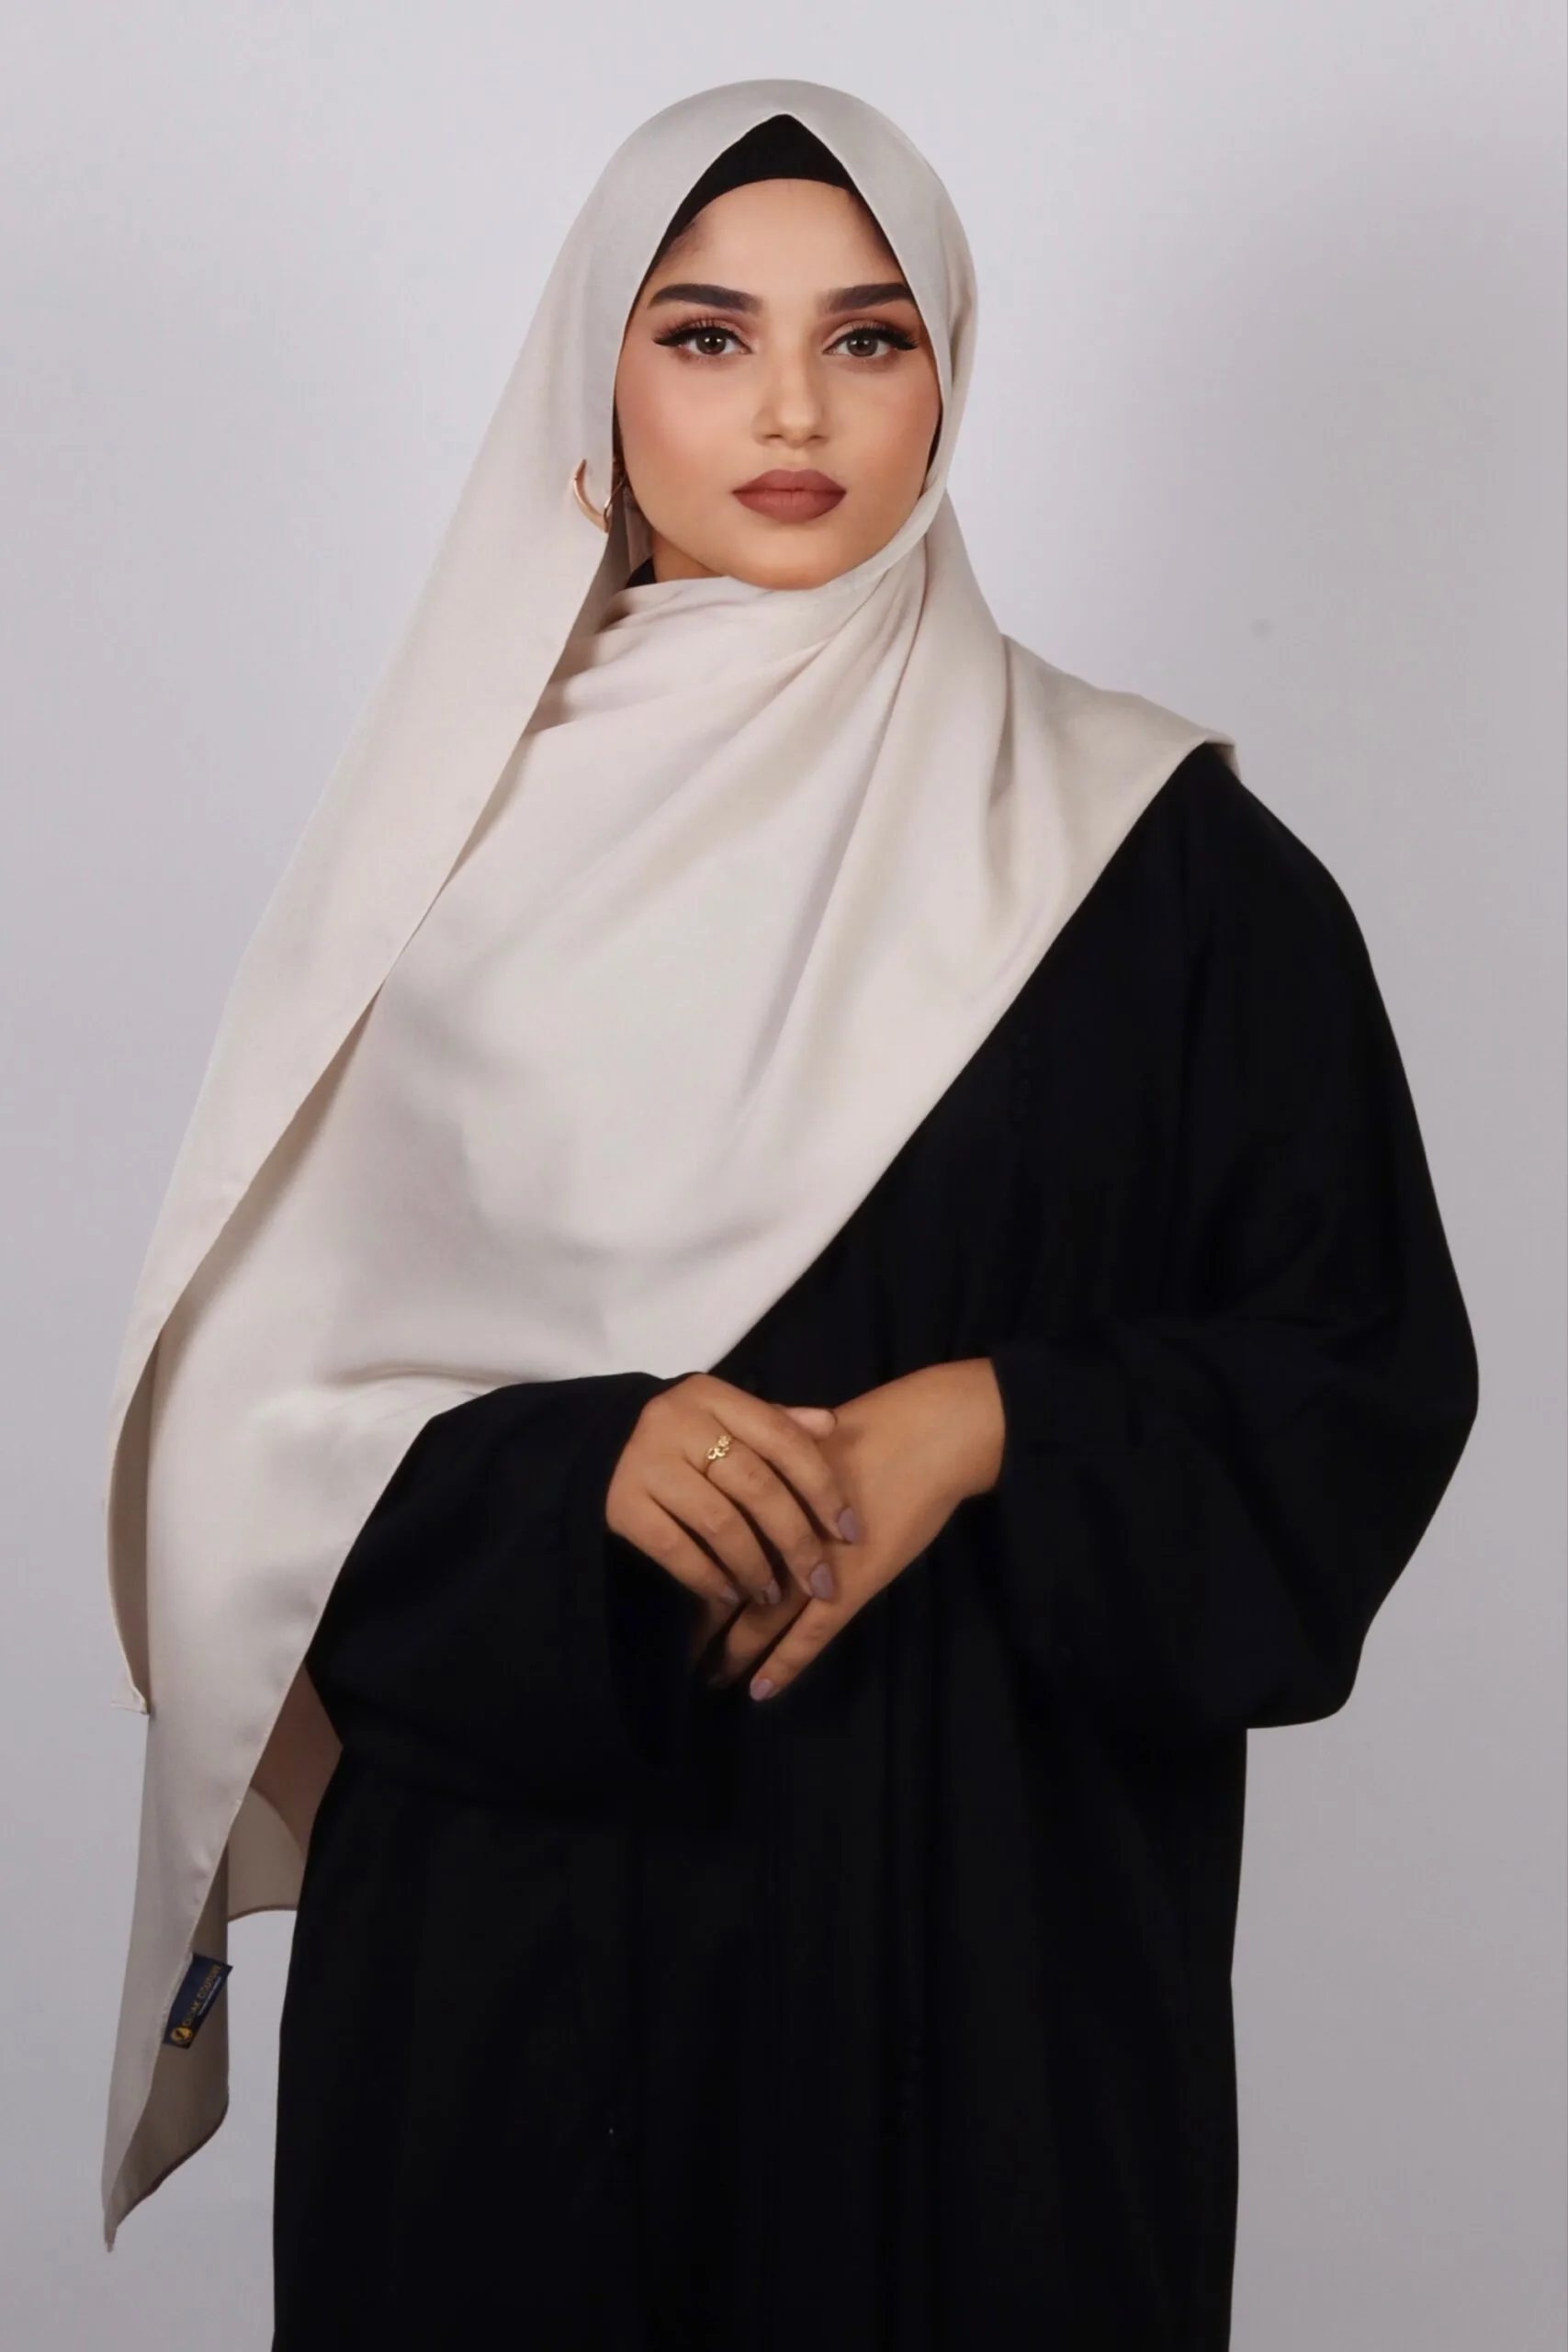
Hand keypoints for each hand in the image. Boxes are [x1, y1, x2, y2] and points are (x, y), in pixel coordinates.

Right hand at [606, 1374, 858, 1623]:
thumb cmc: (681, 1434)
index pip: (783, 1440)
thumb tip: (832, 1424)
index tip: (850, 1531)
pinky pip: (676, 1549)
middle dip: (797, 1541)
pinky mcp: (622, 1504)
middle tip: (821, 1582)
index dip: (822, 1487)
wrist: (596, 1443)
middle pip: (756, 1487)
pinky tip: (729, 1595)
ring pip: (720, 1522)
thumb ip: (776, 1421)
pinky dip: (708, 1577)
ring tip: (771, 1594)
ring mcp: (647, 1464)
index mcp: (713, 1397)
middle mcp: (679, 1424)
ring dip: (755, 1566)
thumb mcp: (724, 1415)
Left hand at [705, 1358, 1003, 1700]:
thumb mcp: (804, 1446)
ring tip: (711, 1677)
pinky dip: (784, 1664)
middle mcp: (781, 1535)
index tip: (671, 1595)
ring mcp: (815, 1565)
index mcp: (765, 1498)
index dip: (694, 1571)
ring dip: (736, 1649)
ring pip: (763, 1617)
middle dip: (706, 1623)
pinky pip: (810, 1636)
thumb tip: (738, 1483)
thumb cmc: (870, 1434)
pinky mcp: (849, 1587)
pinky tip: (759, 1690)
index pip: (716, 1545)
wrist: (925, 1440)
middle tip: (682, 1654)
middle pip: (731, 1584)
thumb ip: (770, 1468)